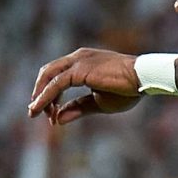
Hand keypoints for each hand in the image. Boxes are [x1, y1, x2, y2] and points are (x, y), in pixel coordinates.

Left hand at [29, 48, 144, 122]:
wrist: (144, 78)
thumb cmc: (128, 89)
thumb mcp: (98, 102)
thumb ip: (78, 108)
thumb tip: (58, 120)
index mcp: (83, 61)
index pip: (57, 74)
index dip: (49, 94)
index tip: (50, 113)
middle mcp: (78, 57)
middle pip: (48, 73)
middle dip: (39, 93)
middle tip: (35, 112)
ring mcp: (78, 61)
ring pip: (48, 77)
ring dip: (39, 96)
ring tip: (34, 113)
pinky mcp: (79, 70)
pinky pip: (56, 85)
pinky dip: (45, 97)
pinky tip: (40, 110)